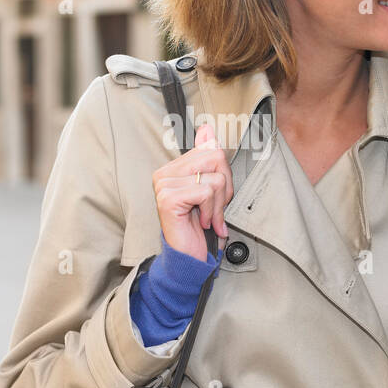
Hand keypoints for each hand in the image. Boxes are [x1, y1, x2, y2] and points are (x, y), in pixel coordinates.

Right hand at [151, 123, 232, 261]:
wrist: (190, 258)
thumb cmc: (200, 227)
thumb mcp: (211, 189)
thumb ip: (206, 158)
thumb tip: (207, 128)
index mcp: (173, 168)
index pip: (211, 148)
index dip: (223, 174)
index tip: (216, 197)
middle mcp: (164, 173)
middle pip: (215, 157)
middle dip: (224, 187)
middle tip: (214, 209)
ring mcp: (163, 185)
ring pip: (214, 177)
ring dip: (219, 204)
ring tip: (208, 218)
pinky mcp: (168, 198)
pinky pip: (206, 191)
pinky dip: (212, 211)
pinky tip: (203, 223)